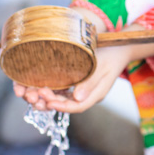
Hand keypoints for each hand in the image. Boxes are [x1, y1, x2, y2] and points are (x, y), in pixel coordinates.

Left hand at [13, 44, 135, 113]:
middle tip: (36, 94)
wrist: (119, 48)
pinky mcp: (79, 84)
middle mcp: (88, 95)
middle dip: (50, 101)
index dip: (62, 106)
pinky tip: (41, 85)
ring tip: (34, 91)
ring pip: (63, 99)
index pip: (77, 106)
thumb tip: (77, 98)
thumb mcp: (102, 66)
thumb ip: (90, 82)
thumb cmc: (111, 55)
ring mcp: (83, 91)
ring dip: (49, 97)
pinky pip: (64, 91)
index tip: (48, 101)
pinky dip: (53, 90)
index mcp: (96, 94)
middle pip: (68, 104)